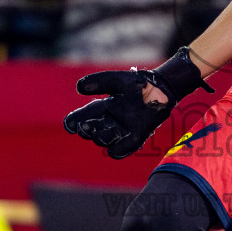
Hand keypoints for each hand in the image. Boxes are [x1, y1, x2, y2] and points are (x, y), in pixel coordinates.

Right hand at [63, 48, 211, 158]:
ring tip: (99, 131)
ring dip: (100, 138)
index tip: (69, 125)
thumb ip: (98, 82)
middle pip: (91, 131)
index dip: (74, 121)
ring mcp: (124, 129)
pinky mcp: (137, 135)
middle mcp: (111, 120)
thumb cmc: (139, 83)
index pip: (84, 117)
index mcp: (104, 107)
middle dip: (86, 130)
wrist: (161, 88)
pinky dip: (118, 150)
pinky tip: (113, 149)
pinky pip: (124, 148)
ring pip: (105, 140)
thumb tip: (78, 88)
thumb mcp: (116, 80)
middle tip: (84, 128)